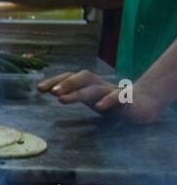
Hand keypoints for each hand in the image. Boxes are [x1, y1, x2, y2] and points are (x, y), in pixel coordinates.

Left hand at [40, 71, 168, 123]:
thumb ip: (75, 96)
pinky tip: (99, 107)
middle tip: (51, 92)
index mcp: (89, 86)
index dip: (56, 81)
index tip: (39, 88)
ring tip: (62, 100)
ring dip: (78, 93)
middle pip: (83, 77)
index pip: (71, 78)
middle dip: (66, 83)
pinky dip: (109, 100)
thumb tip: (53, 95)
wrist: (143, 105)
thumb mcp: (91, 100)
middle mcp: (99, 86)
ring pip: (95, 88)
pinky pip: (118, 97)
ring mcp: (113, 91)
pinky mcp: (128, 99)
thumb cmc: (112, 103)